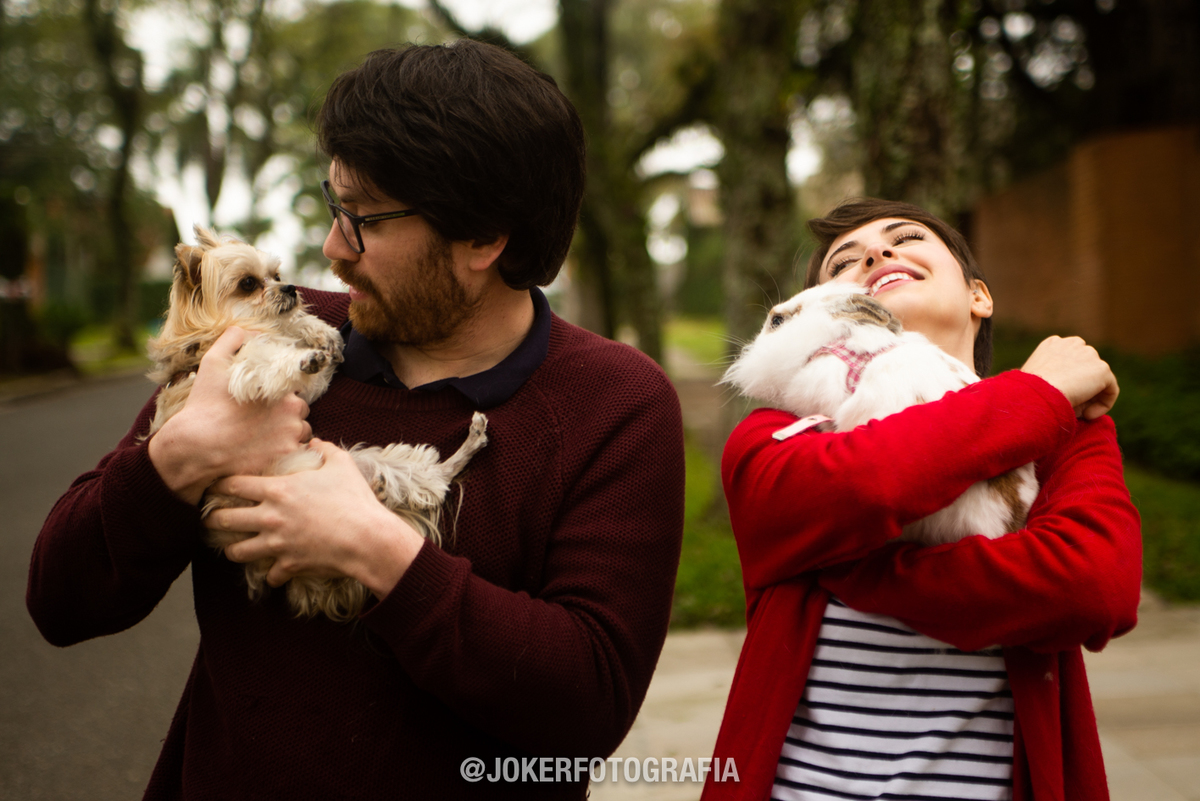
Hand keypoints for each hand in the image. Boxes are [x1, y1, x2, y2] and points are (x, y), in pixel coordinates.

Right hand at [148, 327, 312, 504]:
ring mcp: (292, 439)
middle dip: (287, 415)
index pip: (294, 391)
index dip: (280, 397)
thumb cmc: (204, 406)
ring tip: (263, 438)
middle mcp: (294, 414)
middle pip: (301, 413)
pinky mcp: (285, 460)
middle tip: (262, 421)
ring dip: (288, 434)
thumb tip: (244, 330)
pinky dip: (284, 453)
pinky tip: (264, 452)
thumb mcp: (213, 364)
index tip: (264, 403)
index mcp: (283, 390)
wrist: (195, 448)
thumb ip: (232, 341)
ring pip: (300, 434)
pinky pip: (294, 455)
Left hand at [206, 438, 424, 596]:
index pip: (233, 485)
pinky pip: (269, 576)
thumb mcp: (342, 464)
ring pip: (238, 552)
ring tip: (233, 548)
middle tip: (211, 519)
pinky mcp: (289, 565)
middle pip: (225, 520)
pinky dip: (271, 574)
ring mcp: (277, 544)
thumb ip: (324, 449)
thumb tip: (314, 442)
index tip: (215, 487)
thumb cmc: (354, 499)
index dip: (220, 485)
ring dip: (234, 549)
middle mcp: (270, 517)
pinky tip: (274, 572)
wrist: (367, 538)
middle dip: (213, 519)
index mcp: (278, 490)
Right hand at [1020, 336, 1118, 419]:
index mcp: (1053, 344)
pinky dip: (1103, 405)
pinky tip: (1087, 415)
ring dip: (1089, 397)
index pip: (1071, 359)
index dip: (1069, 379)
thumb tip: (1073, 394)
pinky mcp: (1102, 369)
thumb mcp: (1037, 381)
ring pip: (1098, 380)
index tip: (1061, 396)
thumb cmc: (1029, 393)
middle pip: (1086, 368)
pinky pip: (1110, 390)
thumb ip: (1054, 378)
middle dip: (1082, 387)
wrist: (1038, 393)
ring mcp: (1089, 354)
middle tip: (1071, 406)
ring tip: (1076, 412)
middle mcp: (1073, 344)